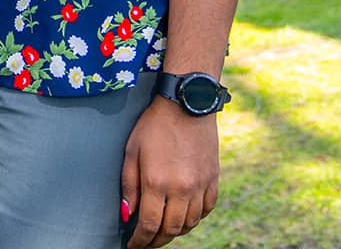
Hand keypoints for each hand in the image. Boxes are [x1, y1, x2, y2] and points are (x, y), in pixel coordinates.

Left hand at [122, 98, 218, 247]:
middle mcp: (181, 188)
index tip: (134, 246)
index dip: (140, 240)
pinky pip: (206, 210)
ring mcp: (201, 185)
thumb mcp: (131, 151)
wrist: (187, 105)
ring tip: (163, 231)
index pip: (148, 224)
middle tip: (147, 242)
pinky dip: (195, 219)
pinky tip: (184, 217)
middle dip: (157, 241)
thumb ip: (129, 186)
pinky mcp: (213, 179)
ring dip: (175, 232)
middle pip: (171, 229)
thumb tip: (127, 215)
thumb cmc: (154, 125)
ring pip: (190, 223)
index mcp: (157, 182)